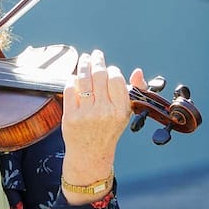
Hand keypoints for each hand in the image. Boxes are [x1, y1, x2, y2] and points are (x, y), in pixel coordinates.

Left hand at [58, 52, 137, 186]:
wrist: (91, 153)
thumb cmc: (109, 130)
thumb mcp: (125, 113)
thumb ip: (134, 91)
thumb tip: (137, 71)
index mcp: (121, 110)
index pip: (116, 79)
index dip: (112, 70)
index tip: (109, 68)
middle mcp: (105, 111)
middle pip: (99, 75)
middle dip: (96, 60)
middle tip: (95, 54)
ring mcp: (86, 114)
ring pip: (83, 79)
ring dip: (83, 65)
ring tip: (84, 59)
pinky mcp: (70, 116)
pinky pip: (70, 90)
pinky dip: (72, 80)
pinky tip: (75, 77)